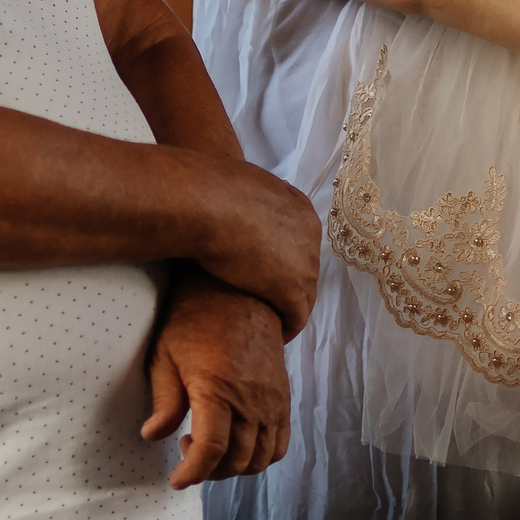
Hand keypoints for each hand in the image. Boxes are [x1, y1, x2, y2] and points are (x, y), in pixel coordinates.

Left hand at [143, 267, 290, 486]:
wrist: (240, 290)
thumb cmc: (196, 317)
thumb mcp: (166, 354)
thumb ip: (164, 400)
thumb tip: (153, 436)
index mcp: (218, 390)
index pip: (211, 450)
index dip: (192, 472)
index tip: (176, 479)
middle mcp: (251, 400)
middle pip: (237, 461)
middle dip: (210, 472)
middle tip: (188, 453)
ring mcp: (272, 401)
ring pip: (261, 459)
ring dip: (235, 467)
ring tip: (212, 448)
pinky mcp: (282, 397)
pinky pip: (280, 443)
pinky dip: (261, 456)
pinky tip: (238, 443)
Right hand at [189, 156, 322, 337]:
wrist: (208, 203)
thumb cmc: (212, 189)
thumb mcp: (239, 184)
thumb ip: (246, 197)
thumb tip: (228, 194)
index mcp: (300, 208)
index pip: (301, 242)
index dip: (285, 259)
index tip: (268, 272)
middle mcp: (310, 235)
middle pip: (306, 269)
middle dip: (289, 284)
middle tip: (268, 299)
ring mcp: (304, 264)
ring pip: (305, 296)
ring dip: (289, 309)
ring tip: (272, 321)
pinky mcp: (291, 289)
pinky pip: (297, 317)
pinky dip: (289, 328)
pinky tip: (276, 335)